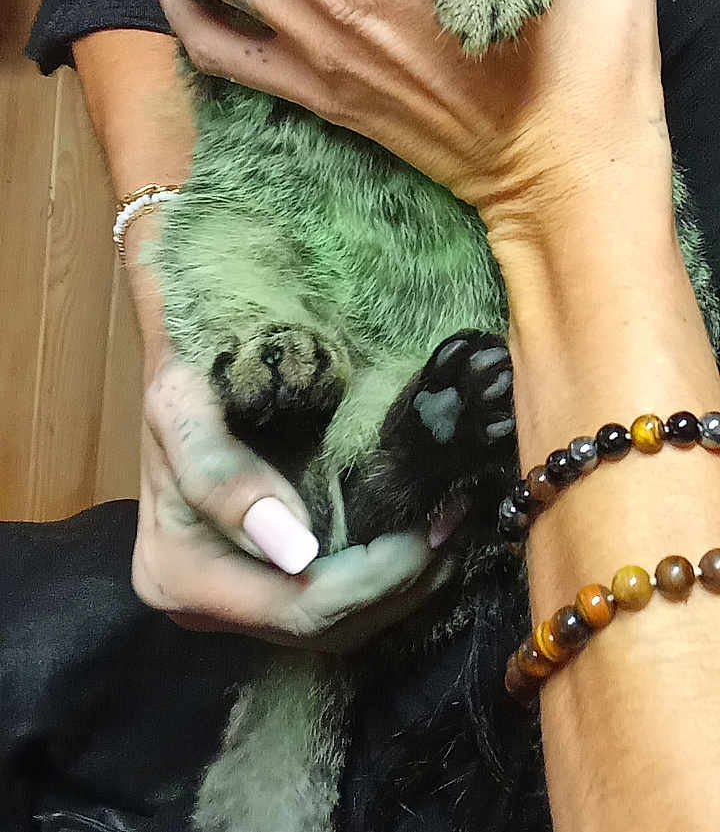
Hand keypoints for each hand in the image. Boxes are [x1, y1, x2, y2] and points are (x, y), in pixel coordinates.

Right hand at [133, 351, 452, 650]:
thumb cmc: (182, 369)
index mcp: (181, 576)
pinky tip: (418, 539)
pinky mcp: (258, 584)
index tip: (434, 525)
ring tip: (450, 529)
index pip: (300, 608)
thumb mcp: (182, 403)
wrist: (180, 360)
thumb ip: (220, 474)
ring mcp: (231, 604)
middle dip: (402, 583)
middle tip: (457, 521)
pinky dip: (381, 580)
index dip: (378, 578)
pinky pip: (329, 605)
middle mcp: (203, 608)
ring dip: (401, 586)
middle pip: (324, 629)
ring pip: (334, 627)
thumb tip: (297, 553)